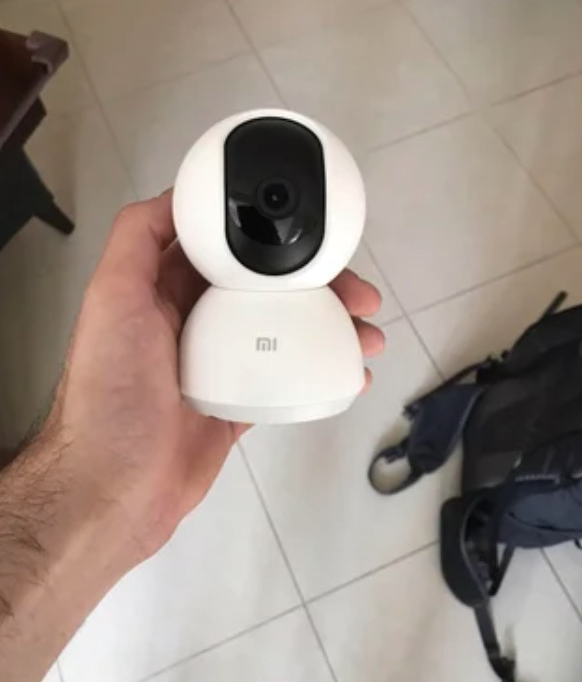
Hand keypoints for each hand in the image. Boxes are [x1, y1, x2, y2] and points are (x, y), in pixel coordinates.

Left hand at [38, 190, 385, 562]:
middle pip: (270, 288)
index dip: (274, 238)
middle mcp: (195, 320)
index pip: (230, 249)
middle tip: (360, 295)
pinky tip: (352, 372)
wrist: (115, 488)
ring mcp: (222, 363)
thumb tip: (176, 193)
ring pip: (288, 331)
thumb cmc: (111, 392)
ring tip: (369, 336)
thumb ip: (137, 239)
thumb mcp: (112, 298)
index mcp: (164, 289)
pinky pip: (290, 376)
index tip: (314, 236)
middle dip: (321, 285)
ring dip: (333, 328)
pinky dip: (324, 370)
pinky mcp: (241, 402)